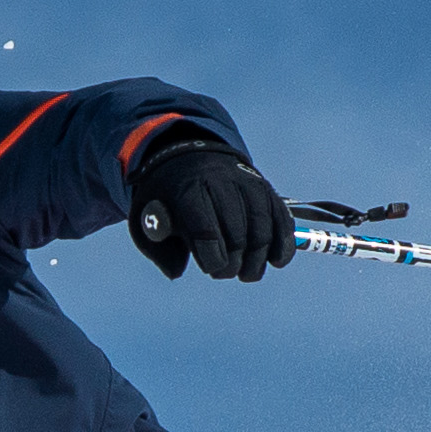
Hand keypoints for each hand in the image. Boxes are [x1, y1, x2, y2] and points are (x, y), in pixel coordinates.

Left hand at [125, 137, 292, 280]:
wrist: (187, 157)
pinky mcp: (265, 188)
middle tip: (225, 273)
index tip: (211, 268)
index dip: (212, 258)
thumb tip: (177, 271)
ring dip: (258, 259)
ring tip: (248, 274)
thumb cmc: (167, 198)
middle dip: (234, 262)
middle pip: (237, 231)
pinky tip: (276, 261)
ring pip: (262, 225)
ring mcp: (247, 182)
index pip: (205, 230)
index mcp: (187, 190)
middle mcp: (220, 182)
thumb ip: (157, 248)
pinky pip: (281, 217)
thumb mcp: (147, 218)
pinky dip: (283, 243)